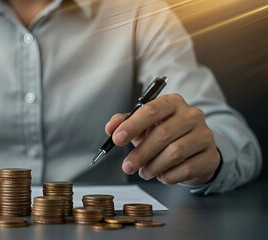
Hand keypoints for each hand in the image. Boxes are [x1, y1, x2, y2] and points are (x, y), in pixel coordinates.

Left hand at [105, 94, 220, 185]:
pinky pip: (186, 168)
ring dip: (154, 166)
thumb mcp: (144, 126)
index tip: (117, 139)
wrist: (195, 150)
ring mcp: (204, 135)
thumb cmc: (165, 134)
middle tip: (127, 166)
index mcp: (173, 102)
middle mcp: (192, 115)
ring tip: (144, 172)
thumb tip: (111, 127)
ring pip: (174, 153)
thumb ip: (125, 123)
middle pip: (162, 134)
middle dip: (140, 153)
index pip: (151, 110)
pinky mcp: (211, 156)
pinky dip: (169, 176)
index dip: (132, 125)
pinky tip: (162, 175)